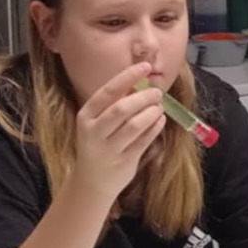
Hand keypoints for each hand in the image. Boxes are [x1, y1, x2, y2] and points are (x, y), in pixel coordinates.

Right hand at [71, 63, 165, 204]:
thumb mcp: (97, 123)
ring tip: (159, 107)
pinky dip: (155, 128)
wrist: (91, 181)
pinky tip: (160, 120)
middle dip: (143, 97)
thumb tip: (141, 82)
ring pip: (134, 126)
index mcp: (86, 116)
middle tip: (157, 92)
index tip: (145, 67)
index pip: (108, 91)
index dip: (128, 77)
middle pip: (121, 109)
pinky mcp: (124, 162)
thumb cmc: (99, 144)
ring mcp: (108, 149)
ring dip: (151, 113)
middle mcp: (94, 132)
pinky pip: (144, 141)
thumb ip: (115, 104)